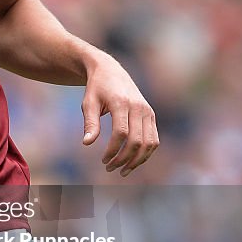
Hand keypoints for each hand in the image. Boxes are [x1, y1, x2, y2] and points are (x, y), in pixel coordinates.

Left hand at [81, 53, 157, 175]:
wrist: (111, 71)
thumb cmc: (96, 88)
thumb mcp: (88, 103)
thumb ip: (90, 123)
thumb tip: (87, 143)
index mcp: (121, 102)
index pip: (121, 133)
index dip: (113, 150)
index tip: (103, 160)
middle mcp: (138, 107)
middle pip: (137, 141)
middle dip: (124, 159)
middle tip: (109, 168)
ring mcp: (147, 111)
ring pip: (150, 143)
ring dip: (137, 160)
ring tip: (123, 170)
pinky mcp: (151, 115)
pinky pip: (154, 139)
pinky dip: (146, 153)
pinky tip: (133, 161)